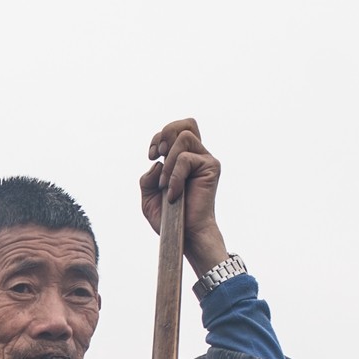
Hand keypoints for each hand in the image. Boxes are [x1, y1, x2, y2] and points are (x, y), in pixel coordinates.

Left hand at [140, 117, 227, 273]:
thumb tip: (158, 162)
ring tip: (166, 184)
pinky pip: (186, 158)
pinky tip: (174, 193)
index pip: (176, 130)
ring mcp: (206, 161)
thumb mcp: (148, 195)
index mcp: (185, 159)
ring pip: (184, 138)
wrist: (184, 235)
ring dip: (170, 160)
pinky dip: (175, 175)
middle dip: (166, 133)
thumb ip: (147, 176)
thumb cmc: (169, 219)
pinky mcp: (211, 167)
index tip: (152, 156)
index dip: (160, 136)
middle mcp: (198, 157)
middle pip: (187, 124)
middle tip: (159, 154)